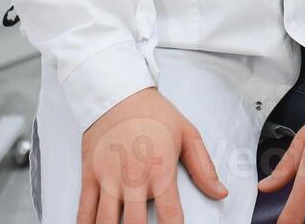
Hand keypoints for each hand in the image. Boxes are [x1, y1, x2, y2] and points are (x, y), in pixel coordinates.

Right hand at [76, 86, 226, 223]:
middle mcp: (133, 178)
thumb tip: (220, 193)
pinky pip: (84, 210)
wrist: (118, 93)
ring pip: (106, 222)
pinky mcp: (89, 175)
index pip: (170, 215)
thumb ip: (204, 168)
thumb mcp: (188, 134)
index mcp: (161, 170)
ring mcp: (108, 178)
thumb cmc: (155, 114)